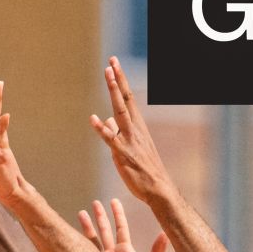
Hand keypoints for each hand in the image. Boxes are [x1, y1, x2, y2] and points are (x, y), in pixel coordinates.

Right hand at [79, 198, 168, 251]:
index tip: (113, 201)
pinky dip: (79, 245)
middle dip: (100, 216)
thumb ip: (158, 250)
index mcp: (126, 250)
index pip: (120, 228)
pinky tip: (72, 236)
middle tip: (94, 202)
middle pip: (105, 230)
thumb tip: (165, 233)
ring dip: (87, 227)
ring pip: (93, 240)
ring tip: (80, 212)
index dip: (117, 214)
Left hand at [89, 57, 173, 201]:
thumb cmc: (145, 170)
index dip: (120, 81)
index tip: (114, 65)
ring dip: (114, 93)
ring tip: (107, 77)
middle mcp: (135, 129)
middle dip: (118, 80)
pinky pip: (112, 140)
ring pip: (120, 112)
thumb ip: (118, 132)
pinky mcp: (124, 155)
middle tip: (112, 62)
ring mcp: (130, 141)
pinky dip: (102, 129)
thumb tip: (107, 119)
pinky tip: (93, 119)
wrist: (159, 189)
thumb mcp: (131, 147)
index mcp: (137, 127)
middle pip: (125, 99)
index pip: (128, 98)